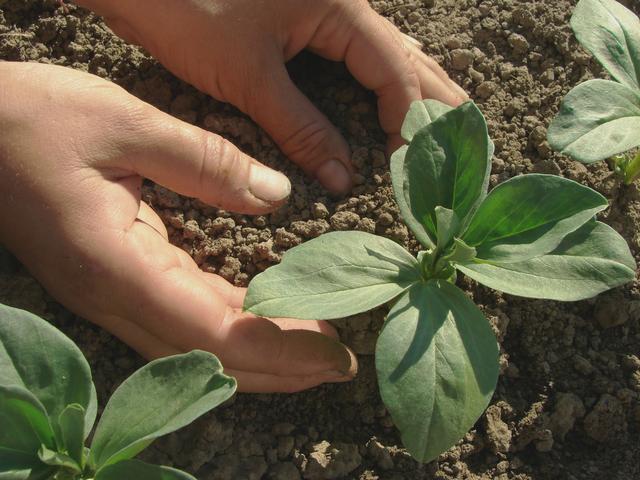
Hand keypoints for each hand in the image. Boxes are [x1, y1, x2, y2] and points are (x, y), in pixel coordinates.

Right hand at [0, 62, 356, 391]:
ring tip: (314, 351)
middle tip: (340, 362)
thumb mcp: (124, 122)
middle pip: (208, 354)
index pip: (213, 330)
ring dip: (257, 354)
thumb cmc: (31, 119)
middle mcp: (110, 295)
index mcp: (113, 263)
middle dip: (279, 364)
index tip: (334, 353)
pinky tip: (262, 321)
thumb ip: (204, 160)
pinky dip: (229, 327)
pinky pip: (179, 318)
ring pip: (195, 346)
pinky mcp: (112, 279)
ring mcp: (107, 293)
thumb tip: (275, 192)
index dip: (278, 347)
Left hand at [77, 0, 467, 192]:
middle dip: (431, 93)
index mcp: (339, 6)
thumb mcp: (250, 77)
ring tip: (440, 110)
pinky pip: (349, 49)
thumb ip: (301, 127)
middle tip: (464, 128)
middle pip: (400, 53)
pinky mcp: (299, 17)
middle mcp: (341, 1)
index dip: (408, 118)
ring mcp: (322, 6)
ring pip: (379, 49)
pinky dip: (371, 75)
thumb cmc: (186, 9)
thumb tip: (342, 176)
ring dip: (407, 83)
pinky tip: (381, 86)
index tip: (414, 162)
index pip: (392, 69)